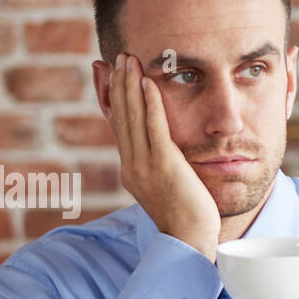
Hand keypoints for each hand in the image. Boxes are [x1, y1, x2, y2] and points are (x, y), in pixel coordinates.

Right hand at [108, 53, 219, 261]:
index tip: (108, 74)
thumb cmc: (186, 217)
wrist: (190, 241)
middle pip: (121, 117)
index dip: (112, 98)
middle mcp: (132, 165)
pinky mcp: (164, 165)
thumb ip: (160, 165)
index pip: (118, 126)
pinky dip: (149, 104)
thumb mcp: (166, 186)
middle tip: (118, 57)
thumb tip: (161, 149)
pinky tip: (147, 83)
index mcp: (131, 170)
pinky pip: (154, 128)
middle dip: (118, 84)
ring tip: (128, 60)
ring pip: (133, 118)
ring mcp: (145, 165)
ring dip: (130, 86)